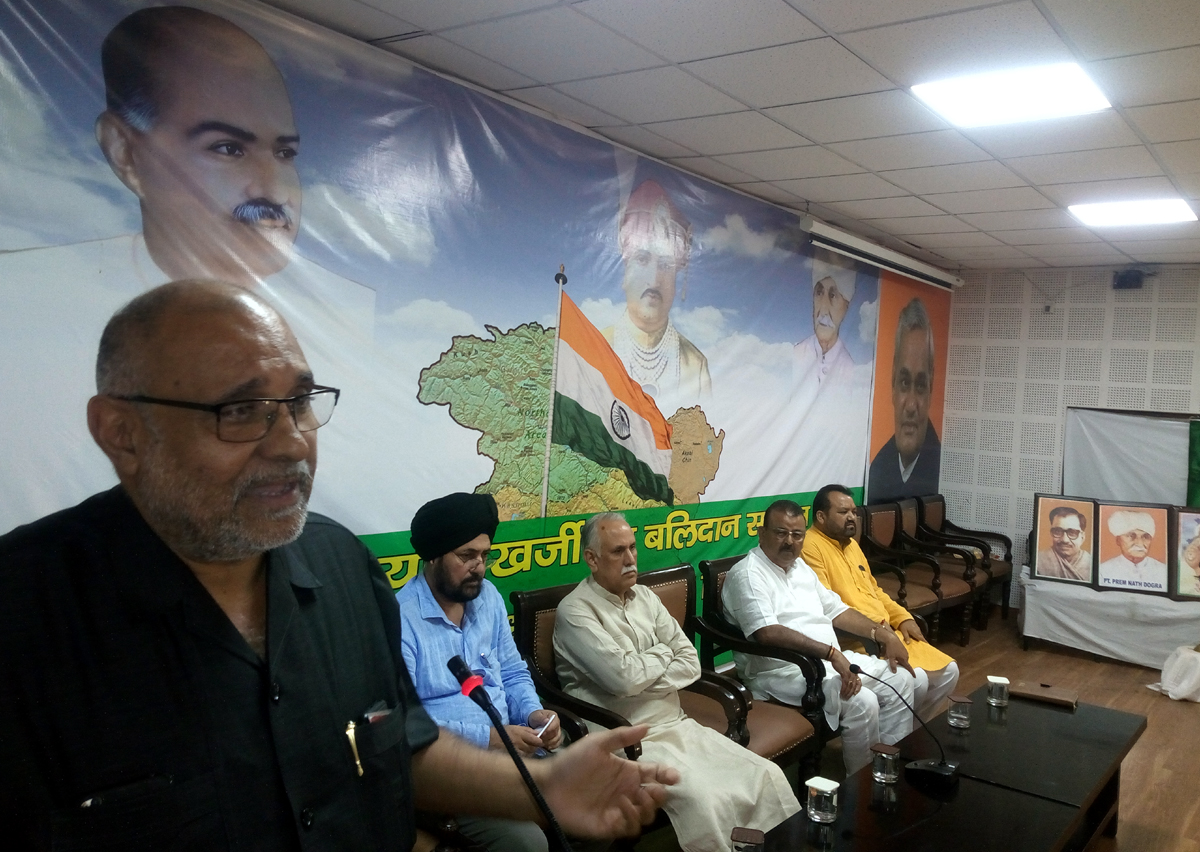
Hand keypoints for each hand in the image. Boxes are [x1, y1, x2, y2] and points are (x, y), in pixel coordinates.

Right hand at [490, 724, 544, 754]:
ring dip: (529, 753)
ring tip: (526, 750)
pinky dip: (524, 758)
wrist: (489, 739)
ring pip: (528, 755)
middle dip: (534, 747)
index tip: (539, 741)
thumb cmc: (503, 732)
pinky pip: (522, 759)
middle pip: (533, 748)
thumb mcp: (515, 727)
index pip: (536, 740)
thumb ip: (528, 730)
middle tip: (532, 746)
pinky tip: (521, 755)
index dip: (539, 741)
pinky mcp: (511, 758)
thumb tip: (539, 732)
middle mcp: (518, 743)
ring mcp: (515, 752)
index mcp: (520, 734)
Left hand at [528, 708, 561, 749]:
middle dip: (547, 737)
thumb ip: (541, 718)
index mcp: (554, 717)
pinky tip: (545, 746)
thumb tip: (547, 721)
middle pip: (555, 734)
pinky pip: (556, 744)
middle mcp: (558, 725)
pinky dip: (551, 746)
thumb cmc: (535, 718)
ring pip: (556, 740)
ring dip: (548, 743)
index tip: (542, 734)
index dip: (549, 730)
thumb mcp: (536, 715)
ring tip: (540, 743)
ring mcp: (558, 732)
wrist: (534, 723)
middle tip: (539, 739)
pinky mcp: (556, 739)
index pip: (555, 725)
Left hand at [536, 726, 678, 837]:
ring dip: (647, 807)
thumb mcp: (597, 743)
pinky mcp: (610, 825)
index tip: (673, 776)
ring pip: (647, 815)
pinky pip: (631, 827)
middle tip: (653, 789)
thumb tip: (648, 726)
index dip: (667, 775)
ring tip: (636, 796)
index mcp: (627, 772)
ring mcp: (619, 810)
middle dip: (660, 794)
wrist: (548, 785)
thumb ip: (622, 736)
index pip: (654, 774)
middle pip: (655, 798)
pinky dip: (632, 818)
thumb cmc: (572, 762)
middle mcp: (627, 791)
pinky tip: (623, 806)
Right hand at [830, 649, 860, 699]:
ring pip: (850, 686)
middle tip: (847, 698)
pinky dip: (843, 689)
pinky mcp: (845, 674)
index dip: (858, 689)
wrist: (836, 657)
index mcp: (855, 672)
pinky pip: (845, 684)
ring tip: (844, 697)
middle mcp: (854, 673)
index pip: (859, 682)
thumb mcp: (846, 669)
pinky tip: (841, 692)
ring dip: (847, 693)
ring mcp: (850, 674)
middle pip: (854, 686)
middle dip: (851, 693)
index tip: (855, 694)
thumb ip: (848, 674)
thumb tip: (847, 680)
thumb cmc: (840, 662)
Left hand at [880, 631, 914, 676]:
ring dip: (901, 662)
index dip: (912, 672)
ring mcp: (905, 652)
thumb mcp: (891, 657)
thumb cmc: (891, 648)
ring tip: (896, 663)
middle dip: (903, 666)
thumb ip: (893, 665)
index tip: (915, 676)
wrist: (892, 639)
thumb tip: (895, 672)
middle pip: (906, 663)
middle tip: (899, 669)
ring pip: (904, 659)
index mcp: (904, 659)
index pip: (909, 667)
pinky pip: (903, 656)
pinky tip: (895, 657)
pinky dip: (900, 658)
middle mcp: (906, 656)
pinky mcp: (903, 649)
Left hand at [898, 619, 924, 644]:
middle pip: (922, 637)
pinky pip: (919, 632)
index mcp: (915, 633)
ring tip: (921, 642)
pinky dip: (919, 635)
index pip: (921, 638)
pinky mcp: (916, 627)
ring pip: (920, 634)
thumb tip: (908, 644)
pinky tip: (917, 637)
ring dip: (921, 638)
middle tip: (925, 645)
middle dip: (923, 641)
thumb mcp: (903, 631)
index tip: (928, 645)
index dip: (925, 642)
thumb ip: (906, 637)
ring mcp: (917, 628)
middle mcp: (918, 631)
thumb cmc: (904, 625)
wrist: (904, 617)